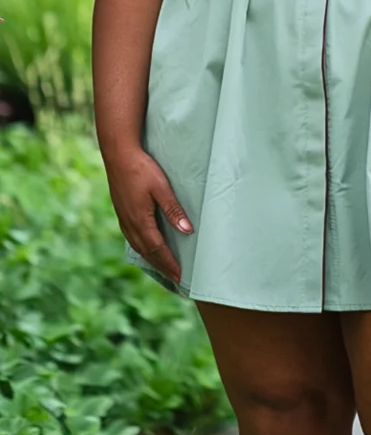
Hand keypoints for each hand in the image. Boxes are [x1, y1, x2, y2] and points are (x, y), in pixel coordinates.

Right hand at [104, 148, 193, 285]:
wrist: (118, 155)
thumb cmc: (141, 169)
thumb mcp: (161, 187)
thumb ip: (173, 209)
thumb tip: (187, 230)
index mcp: (140, 220)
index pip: (158, 249)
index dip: (170, 264)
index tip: (180, 277)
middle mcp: (130, 224)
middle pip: (148, 252)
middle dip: (162, 267)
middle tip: (175, 279)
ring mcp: (124, 219)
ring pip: (139, 247)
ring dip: (152, 260)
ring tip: (164, 269)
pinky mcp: (122, 213)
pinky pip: (133, 239)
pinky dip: (143, 249)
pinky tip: (147, 249)